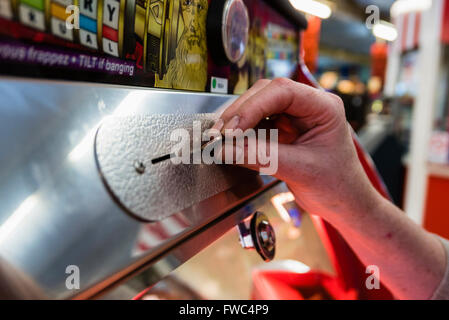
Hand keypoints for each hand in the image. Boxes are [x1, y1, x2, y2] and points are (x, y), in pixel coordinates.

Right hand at [215, 78, 381, 220]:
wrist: (343, 203)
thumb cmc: (337, 185)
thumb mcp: (299, 170)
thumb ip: (262, 157)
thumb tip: (225, 149)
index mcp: (324, 107)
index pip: (282, 92)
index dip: (252, 107)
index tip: (232, 129)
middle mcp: (308, 106)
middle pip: (265, 94)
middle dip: (240, 113)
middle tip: (219, 134)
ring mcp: (294, 117)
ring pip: (257, 106)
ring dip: (237, 122)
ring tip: (219, 139)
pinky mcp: (283, 130)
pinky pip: (256, 124)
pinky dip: (241, 133)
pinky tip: (230, 143)